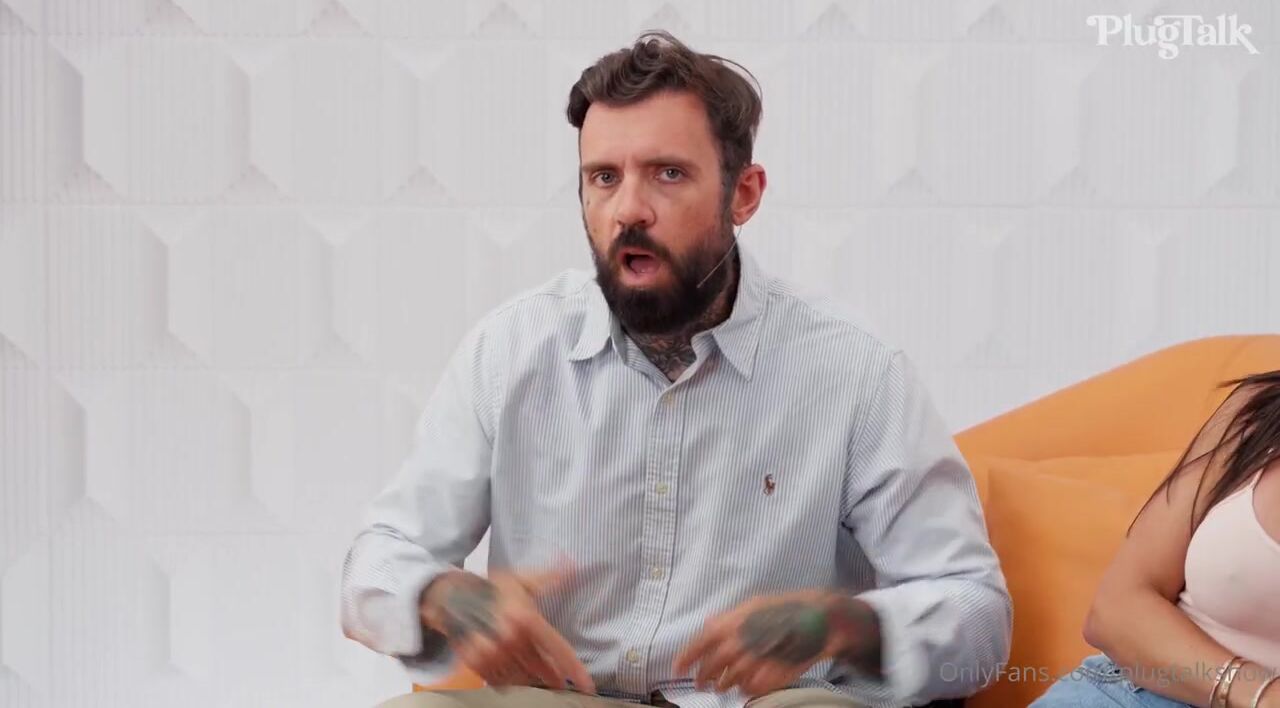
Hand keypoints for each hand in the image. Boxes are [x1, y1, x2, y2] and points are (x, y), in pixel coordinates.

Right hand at [419, 565, 595, 693]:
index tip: (588, 687)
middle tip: (561, 683)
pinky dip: (511, 680)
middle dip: (553, 677)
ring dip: (533, 679)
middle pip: (542, 669)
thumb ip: (550, 577)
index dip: (575, 671)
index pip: (558, 650)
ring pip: (523, 678)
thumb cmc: (492, 588)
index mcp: (526, 618)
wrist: (451, 597)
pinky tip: (516, 675)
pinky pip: (502, 681)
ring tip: (538, 678)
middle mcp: (511, 639)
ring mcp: (493, 654)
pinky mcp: (477, 664)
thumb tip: (574, 564)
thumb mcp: (522, 580)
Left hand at [672, 591, 882, 696]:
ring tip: (722, 686)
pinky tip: (746, 685)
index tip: (677, 669)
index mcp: (732, 622)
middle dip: (702, 678)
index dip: (685, 658)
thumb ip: (728, 619)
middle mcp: (740, 642)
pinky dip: (745, 689)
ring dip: (722, 685)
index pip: (699, 643)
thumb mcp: (752, 605)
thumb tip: (707, 628)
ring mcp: (756, 660)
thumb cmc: (785, 608)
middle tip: (700, 684)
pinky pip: (749, 689)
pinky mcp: (772, 675)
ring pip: (728, 681)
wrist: (819, 618)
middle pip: (711, 667)